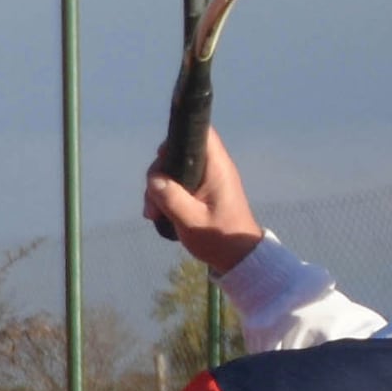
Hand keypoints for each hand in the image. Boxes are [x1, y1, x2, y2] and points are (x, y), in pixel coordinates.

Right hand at [144, 129, 262, 274]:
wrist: (239, 256)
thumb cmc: (219, 237)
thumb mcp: (191, 220)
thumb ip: (171, 198)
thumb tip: (153, 180)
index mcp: (217, 168)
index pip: (201, 133)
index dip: (178, 139)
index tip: (162, 159)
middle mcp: (214, 169)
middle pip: (180, 154)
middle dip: (160, 174)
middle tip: (152, 202)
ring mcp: (208, 181)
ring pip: (175, 172)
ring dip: (160, 190)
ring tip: (155, 215)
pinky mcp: (203, 193)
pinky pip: (179, 185)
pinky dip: (167, 197)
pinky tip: (160, 215)